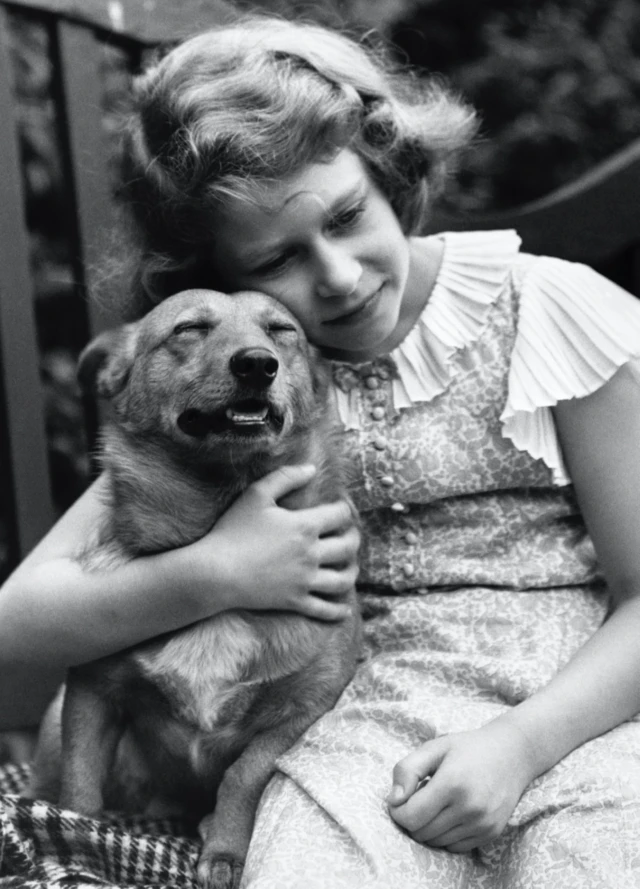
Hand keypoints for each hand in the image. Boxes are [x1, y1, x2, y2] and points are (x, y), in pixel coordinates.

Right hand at [192, 465, 359, 620]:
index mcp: (305, 526)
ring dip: (352, 571)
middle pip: (348, 546)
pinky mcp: (295, 601)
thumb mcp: (256, 494)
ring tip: (351, 567)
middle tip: (351, 535)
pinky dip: (338, 611)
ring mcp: (305, 580)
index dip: (345, 509)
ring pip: (343, 579)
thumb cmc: (233, 530)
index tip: (341, 508)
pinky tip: (345, 610)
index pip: (340, 515)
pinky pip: (325, 609)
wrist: (215, 572)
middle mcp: (311, 554)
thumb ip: (285, 477)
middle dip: (354, 538)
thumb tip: (312, 468)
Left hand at [387, 720, 536, 852]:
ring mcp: (482, 824)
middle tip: (420, 797)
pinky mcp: (491, 833)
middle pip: (421, 833)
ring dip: (429, 826)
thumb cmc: (467, 748)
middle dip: (412, 818)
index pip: (410, 817)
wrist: (512, 754)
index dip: (398, 810)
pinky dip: (446, 835)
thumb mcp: (434, 748)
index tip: (401, 797)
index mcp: (452, 783)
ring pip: (436, 842)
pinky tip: (451, 813)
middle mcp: (469, 808)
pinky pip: (455, 847)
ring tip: (438, 802)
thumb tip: (394, 800)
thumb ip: (407, 770)